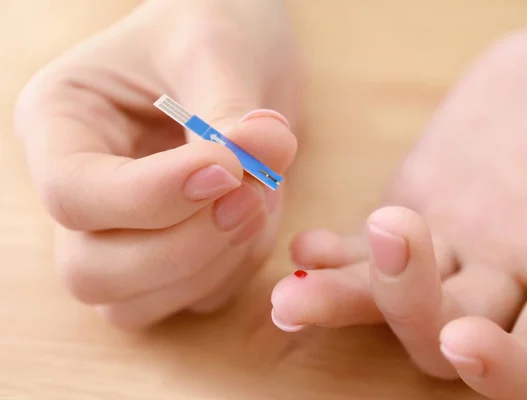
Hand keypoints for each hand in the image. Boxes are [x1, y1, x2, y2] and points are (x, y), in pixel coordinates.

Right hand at [15, 0, 297, 328]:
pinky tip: (262, 213)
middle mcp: (81, 190)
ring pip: (136, 302)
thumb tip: (264, 157)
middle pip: (91, 270)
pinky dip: (236, 269)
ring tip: (264, 196)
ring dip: (213, 265)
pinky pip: (194, 298)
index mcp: (60, 125)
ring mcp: (122, 233)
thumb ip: (232, 114)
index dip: (152, 197)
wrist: (239, 50)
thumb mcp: (216, 50)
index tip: (228, 170)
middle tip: (251, 196)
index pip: (74, 194)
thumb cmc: (210, 31)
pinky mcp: (170, 257)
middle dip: (181, 248)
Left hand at [271, 4, 526, 398]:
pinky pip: (361, 252)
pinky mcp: (406, 220)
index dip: (510, 370)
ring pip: (391, 300)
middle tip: (392, 232)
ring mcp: (448, 258)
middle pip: (449, 328)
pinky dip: (332, 255)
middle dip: (411, 301)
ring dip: (342, 300)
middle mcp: (506, 286)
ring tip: (289, 298)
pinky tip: (304, 246)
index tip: (466, 346)